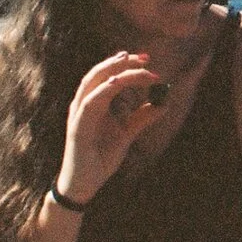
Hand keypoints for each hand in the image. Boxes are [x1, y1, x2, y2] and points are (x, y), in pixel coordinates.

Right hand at [55, 51, 167, 202]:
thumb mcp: (127, 133)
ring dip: (113, 70)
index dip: (125, 64)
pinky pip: (89, 103)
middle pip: (99, 73)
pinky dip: (102, 90)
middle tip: (145, 57)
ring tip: (131, 63)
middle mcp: (84, 103)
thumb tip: (164, 103)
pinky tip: (116, 82)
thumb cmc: (101, 156)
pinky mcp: (78, 127)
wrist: (85, 183)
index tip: (147, 60)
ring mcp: (79, 114)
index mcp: (94, 102)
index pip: (107, 75)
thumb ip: (143, 117)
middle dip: (121, 61)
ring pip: (93, 82)